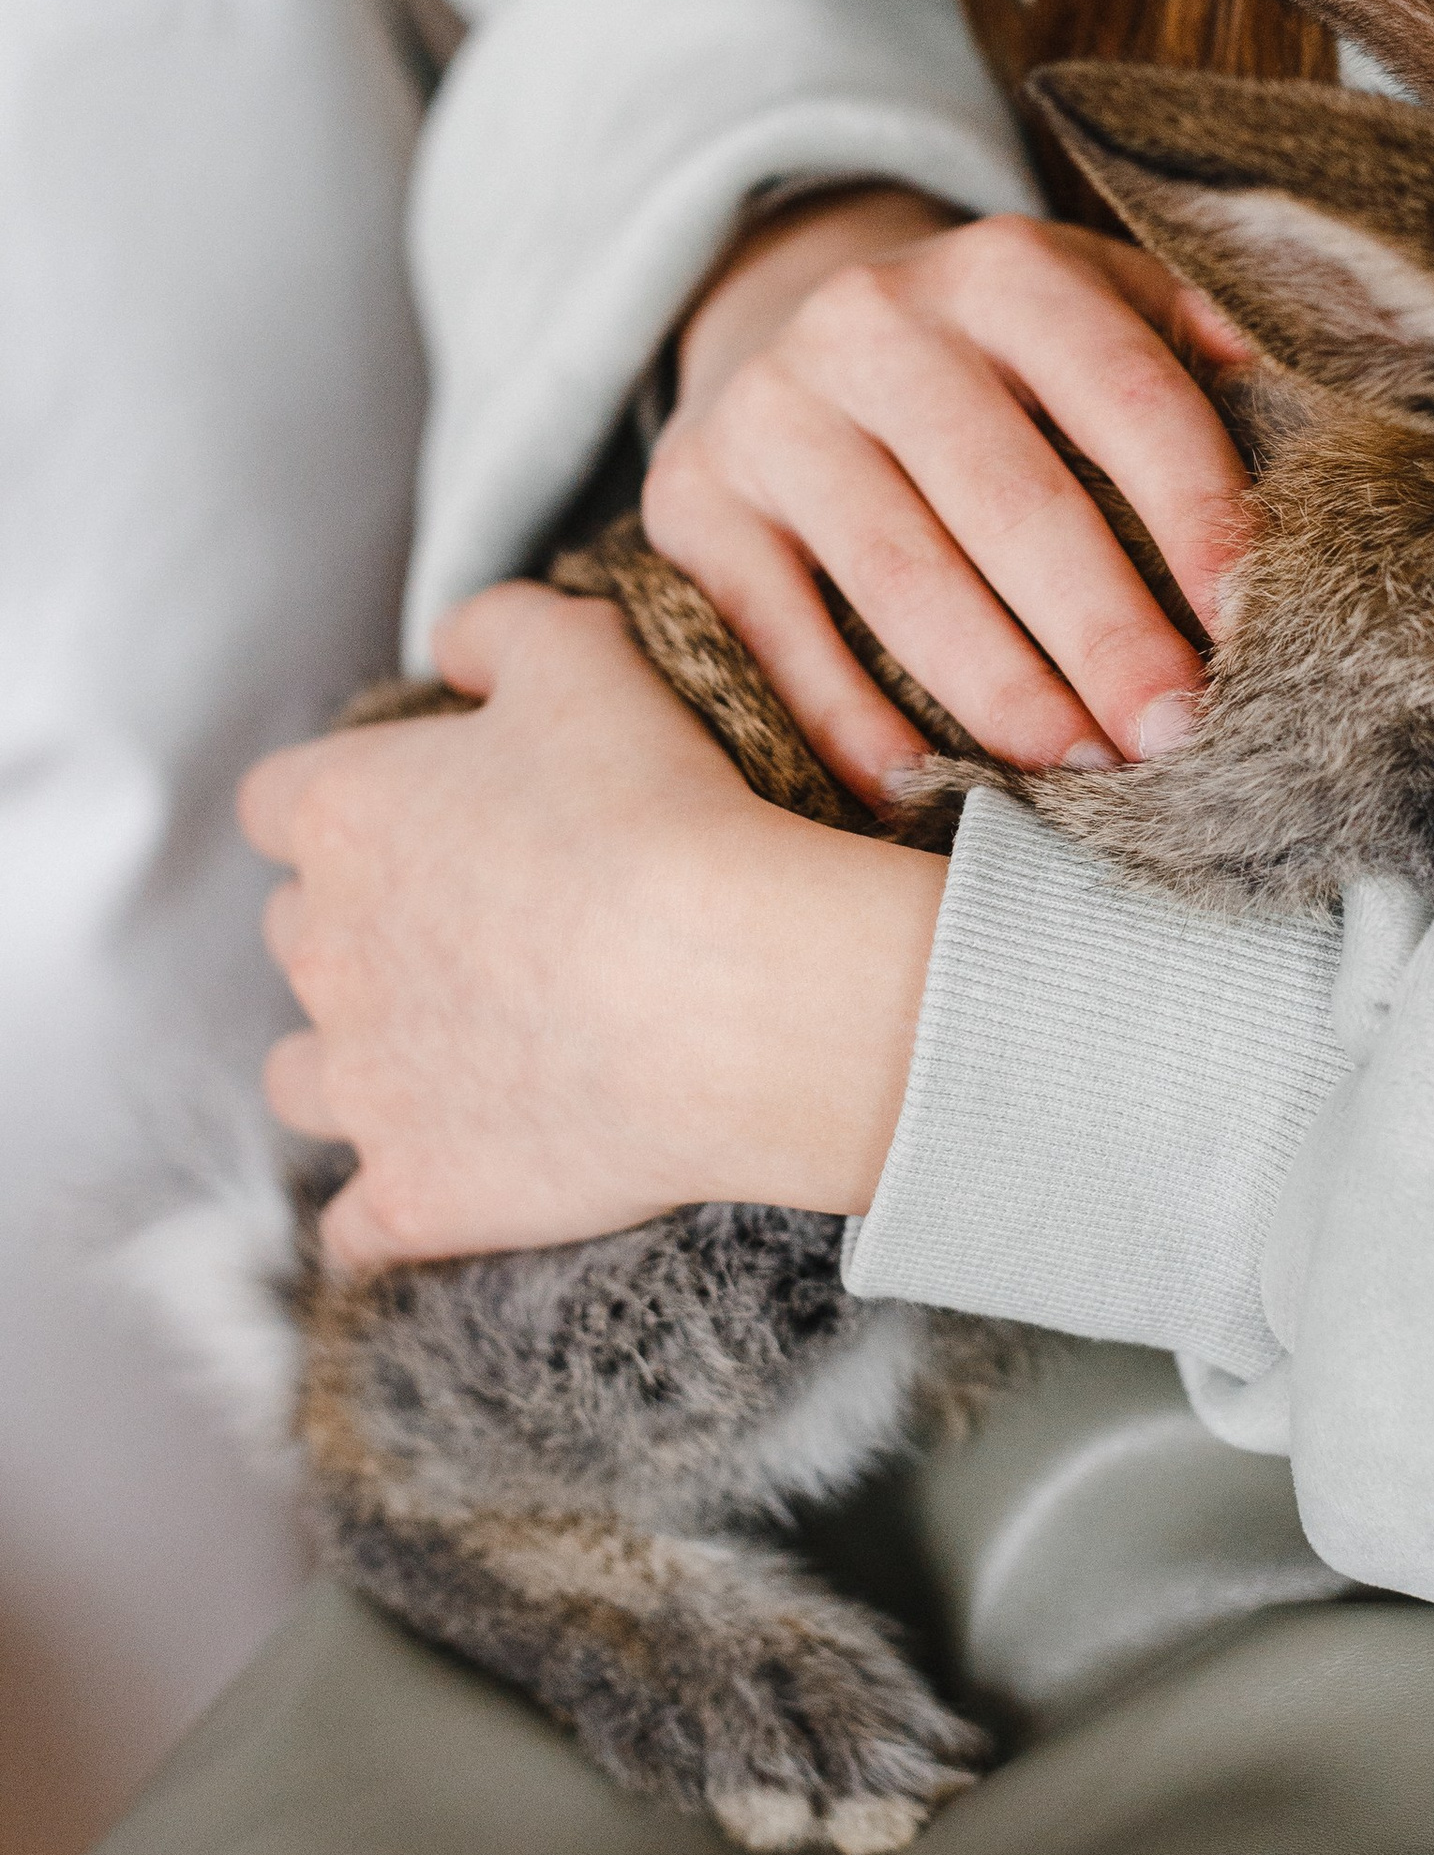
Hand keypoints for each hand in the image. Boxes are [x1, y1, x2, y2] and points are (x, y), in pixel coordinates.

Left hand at [242, 585, 941, 1270]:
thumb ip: (500, 630)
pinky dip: (393, 1206)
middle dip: (367, 931)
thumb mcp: (588, 657)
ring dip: (360, 1066)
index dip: (346, 806)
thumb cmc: (664, 812)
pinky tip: (459, 1177)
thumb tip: (453, 649)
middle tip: (488, 930)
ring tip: (467, 1058)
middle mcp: (324, 952)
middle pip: (298, 937)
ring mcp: (361, 1086)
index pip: (278, 804)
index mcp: (344, 818)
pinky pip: (357, 1224)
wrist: (735, 993)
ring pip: (303, 1081)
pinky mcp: (415, 1194)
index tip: (426, 821)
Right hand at [643, 186, 1256, 808]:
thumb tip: (1314, 432)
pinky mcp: (692, 498)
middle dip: (1102, 628)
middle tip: (1173, 732)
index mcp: (1004, 269)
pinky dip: (850, 723)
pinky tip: (924, 789)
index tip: (1249, 617)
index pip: (1124, 394)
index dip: (1193, 509)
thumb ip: (1199, 353)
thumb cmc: (999, 357)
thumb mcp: (1098, 307)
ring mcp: (772, 411)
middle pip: (1008, 497)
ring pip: (896, 573)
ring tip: (1074, 772)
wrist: (789, 323)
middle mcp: (875, 322)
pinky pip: (778, 633)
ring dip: (994, 689)